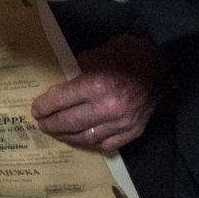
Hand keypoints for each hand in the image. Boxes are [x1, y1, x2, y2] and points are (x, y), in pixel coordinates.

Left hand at [31, 34, 167, 153]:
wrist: (162, 64)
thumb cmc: (128, 53)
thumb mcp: (98, 52)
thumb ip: (78, 69)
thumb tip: (63, 84)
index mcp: (96, 84)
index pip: (62, 101)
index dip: (45, 106)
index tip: (36, 109)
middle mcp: (107, 108)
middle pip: (70, 122)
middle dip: (52, 124)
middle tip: (42, 124)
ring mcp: (121, 123)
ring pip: (87, 137)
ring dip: (68, 137)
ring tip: (58, 133)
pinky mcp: (133, 131)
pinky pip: (107, 144)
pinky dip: (92, 143)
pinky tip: (82, 139)